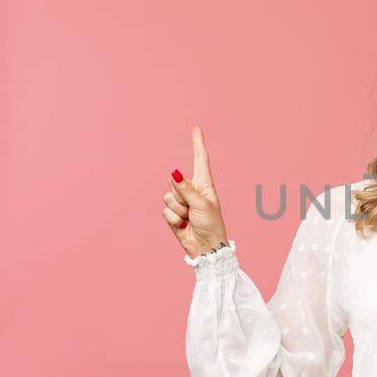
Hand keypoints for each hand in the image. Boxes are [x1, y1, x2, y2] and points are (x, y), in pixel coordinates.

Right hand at [163, 126, 230, 258]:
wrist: (206, 247)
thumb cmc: (211, 224)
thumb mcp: (202, 204)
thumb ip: (186, 188)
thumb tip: (174, 172)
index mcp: (204, 184)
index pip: (200, 160)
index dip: (197, 144)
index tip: (197, 129)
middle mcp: (191, 190)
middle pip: (175, 179)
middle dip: (181, 194)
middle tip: (193, 208)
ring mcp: (181, 202)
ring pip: (168, 196)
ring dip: (178, 209)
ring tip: (190, 218)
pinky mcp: (172, 214)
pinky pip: (165, 210)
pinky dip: (174, 219)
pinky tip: (183, 225)